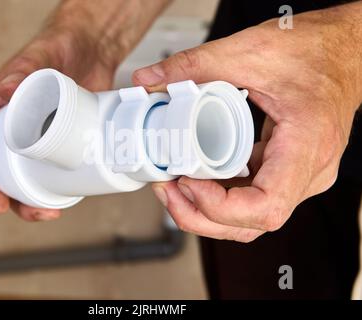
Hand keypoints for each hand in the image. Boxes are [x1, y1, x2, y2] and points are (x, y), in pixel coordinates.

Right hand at [0, 25, 115, 220]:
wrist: (88, 49)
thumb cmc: (54, 50)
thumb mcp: (37, 58)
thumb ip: (22, 70)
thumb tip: (5, 92)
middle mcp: (13, 132)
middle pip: (6, 176)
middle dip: (18, 202)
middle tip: (41, 213)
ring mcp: (39, 139)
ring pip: (31, 178)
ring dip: (38, 201)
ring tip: (55, 211)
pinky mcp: (62, 140)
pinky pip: (55, 168)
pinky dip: (59, 186)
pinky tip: (71, 196)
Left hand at [133, 4, 361, 240]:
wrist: (345, 50)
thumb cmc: (316, 50)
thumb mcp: (250, 50)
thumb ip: (195, 64)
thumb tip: (148, 79)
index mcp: (306, 145)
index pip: (266, 207)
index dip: (220, 207)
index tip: (189, 182)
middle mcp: (309, 171)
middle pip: (252, 222)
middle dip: (201, 215)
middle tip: (167, 190)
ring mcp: (300, 175)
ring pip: (250, 218)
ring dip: (206, 212)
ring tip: (173, 187)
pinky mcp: (287, 170)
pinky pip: (252, 199)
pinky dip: (220, 197)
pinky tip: (195, 179)